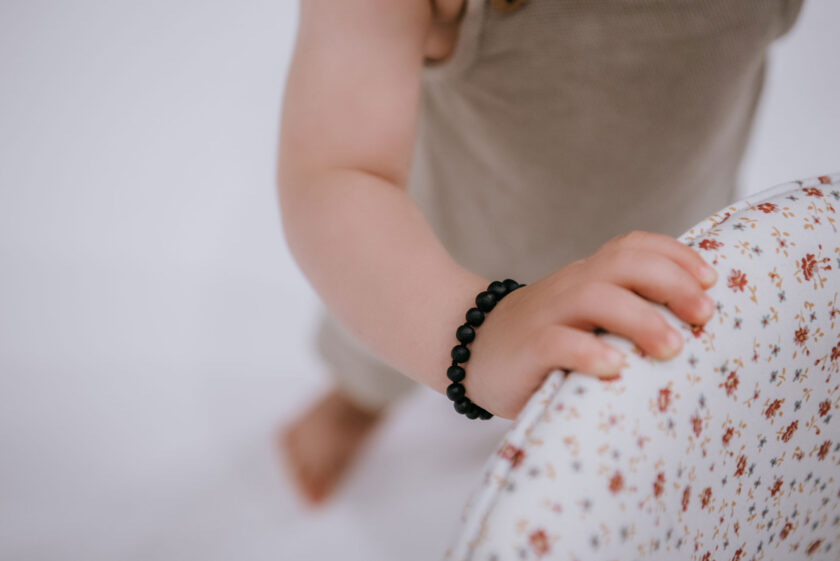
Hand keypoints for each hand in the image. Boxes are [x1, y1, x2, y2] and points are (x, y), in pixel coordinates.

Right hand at [463, 230, 717, 419]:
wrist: (468, 346)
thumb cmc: (542, 335)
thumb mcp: (581, 313)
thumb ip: (621, 308)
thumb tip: (690, 323)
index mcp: (587, 275)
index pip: (633, 246)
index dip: (677, 255)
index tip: (711, 281)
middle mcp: (570, 286)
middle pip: (623, 264)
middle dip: (671, 283)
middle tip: (703, 316)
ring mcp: (546, 315)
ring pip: (595, 298)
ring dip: (640, 319)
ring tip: (671, 348)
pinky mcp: (527, 348)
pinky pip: (557, 343)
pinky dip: (589, 353)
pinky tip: (615, 369)